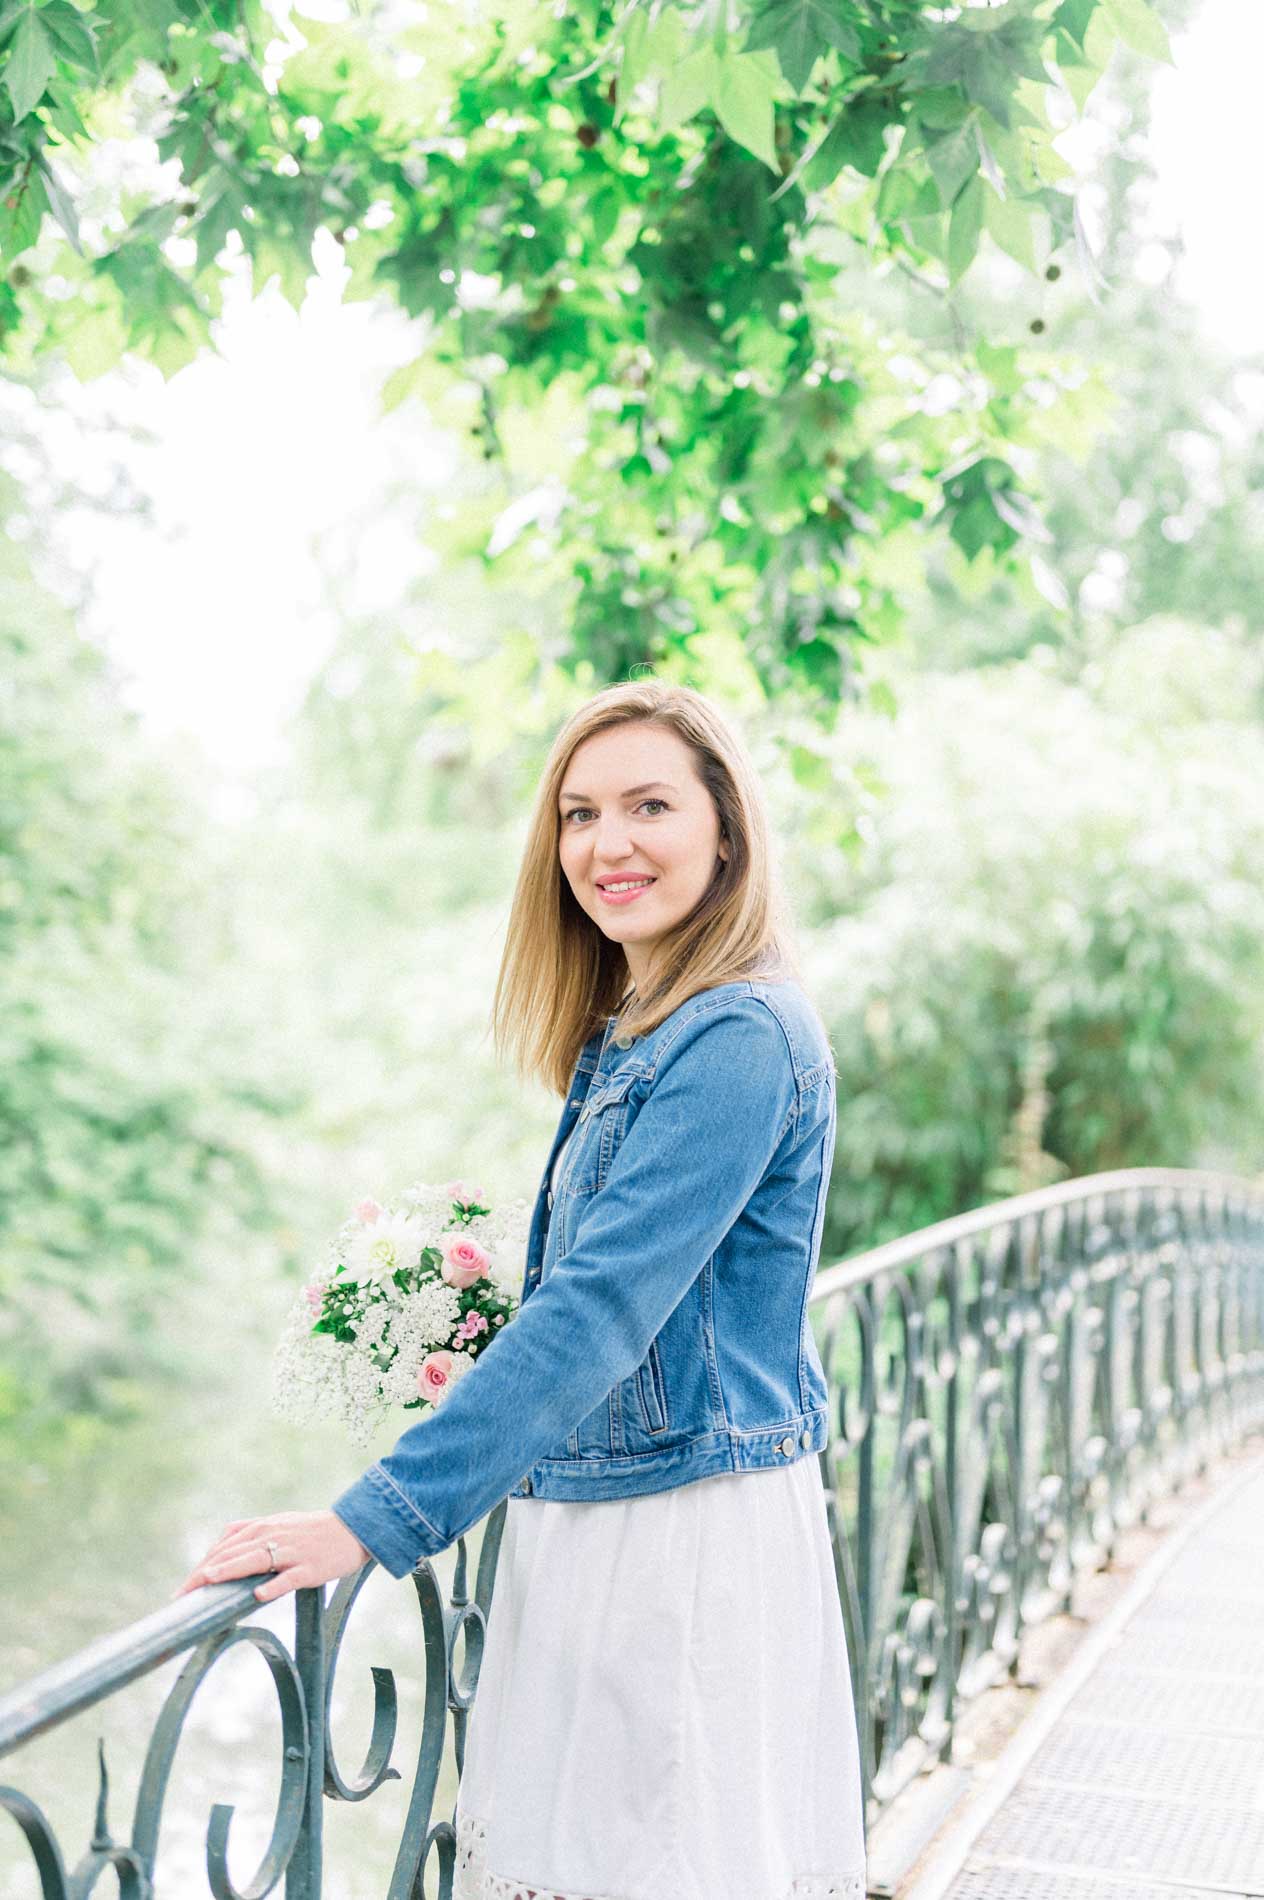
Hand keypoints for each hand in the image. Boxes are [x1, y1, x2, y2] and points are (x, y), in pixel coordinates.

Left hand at [173, 1509, 373, 1603]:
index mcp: (263, 1527)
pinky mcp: (310, 1567)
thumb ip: (250, 1534)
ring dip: (230, 1570)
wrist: (352, 1529)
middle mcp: (273, 1535)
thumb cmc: (311, 1531)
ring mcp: (291, 1552)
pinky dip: (274, 1585)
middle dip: (204, 1574)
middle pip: (233, 1554)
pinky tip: (260, 1594)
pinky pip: (289, 1577)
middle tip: (182, 1595)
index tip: (183, 1588)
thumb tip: (221, 1550)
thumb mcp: (279, 1525)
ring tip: (208, 1581)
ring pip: (256, 1559)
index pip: (224, 1547)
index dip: (202, 1567)